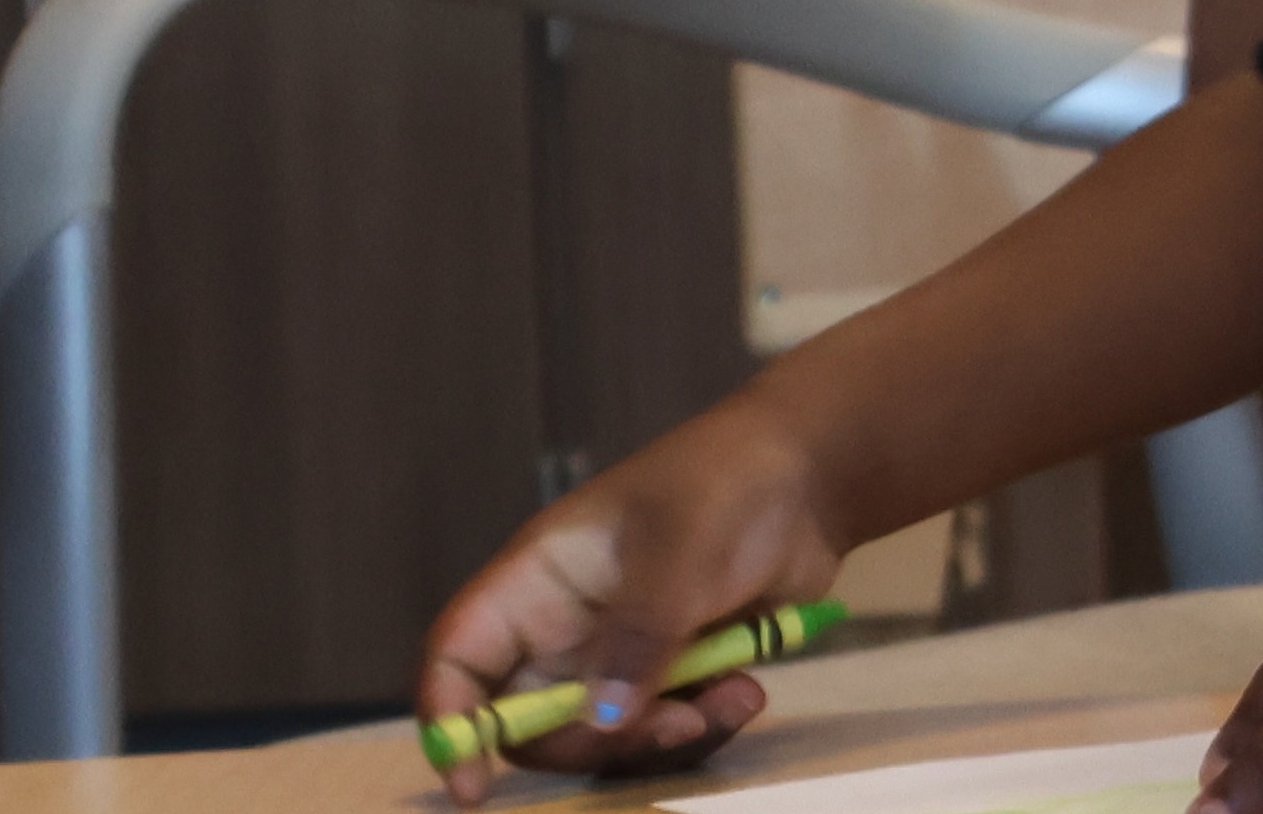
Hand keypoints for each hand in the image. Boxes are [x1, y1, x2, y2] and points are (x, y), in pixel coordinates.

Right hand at [415, 415, 850, 788]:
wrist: (811, 479)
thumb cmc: (727, 485)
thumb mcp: (679, 548)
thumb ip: (639, 634)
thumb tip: (601, 720)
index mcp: (536, 582)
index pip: (460, 658)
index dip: (452, 722)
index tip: (474, 786)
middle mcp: (565, 627)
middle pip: (531, 722)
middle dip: (591, 742)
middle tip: (669, 724)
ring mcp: (620, 654)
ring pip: (605, 736)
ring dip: (663, 735)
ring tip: (729, 697)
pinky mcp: (674, 672)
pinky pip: (667, 727)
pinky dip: (706, 722)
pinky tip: (747, 690)